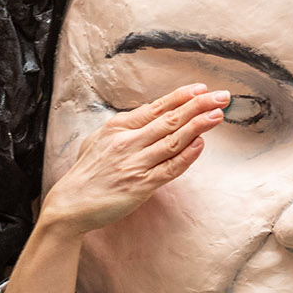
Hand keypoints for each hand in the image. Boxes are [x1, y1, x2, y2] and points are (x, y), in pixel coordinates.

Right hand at [1, 85, 224, 292]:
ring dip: (198, 126)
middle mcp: (127, 142)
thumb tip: (147, 116)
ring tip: (218, 115)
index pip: (155, 108)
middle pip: (169, 120)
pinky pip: (169, 169)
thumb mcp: (98, 140)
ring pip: (172, 141)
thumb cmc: (87, 172)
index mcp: (117, 128)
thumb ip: (124, 128)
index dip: (181, 97)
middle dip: (198, 105)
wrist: (70, 204)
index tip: (201, 88)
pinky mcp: (140, 186)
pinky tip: (200, 144)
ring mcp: (135, 164)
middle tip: (222, 96)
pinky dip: (186, 156)